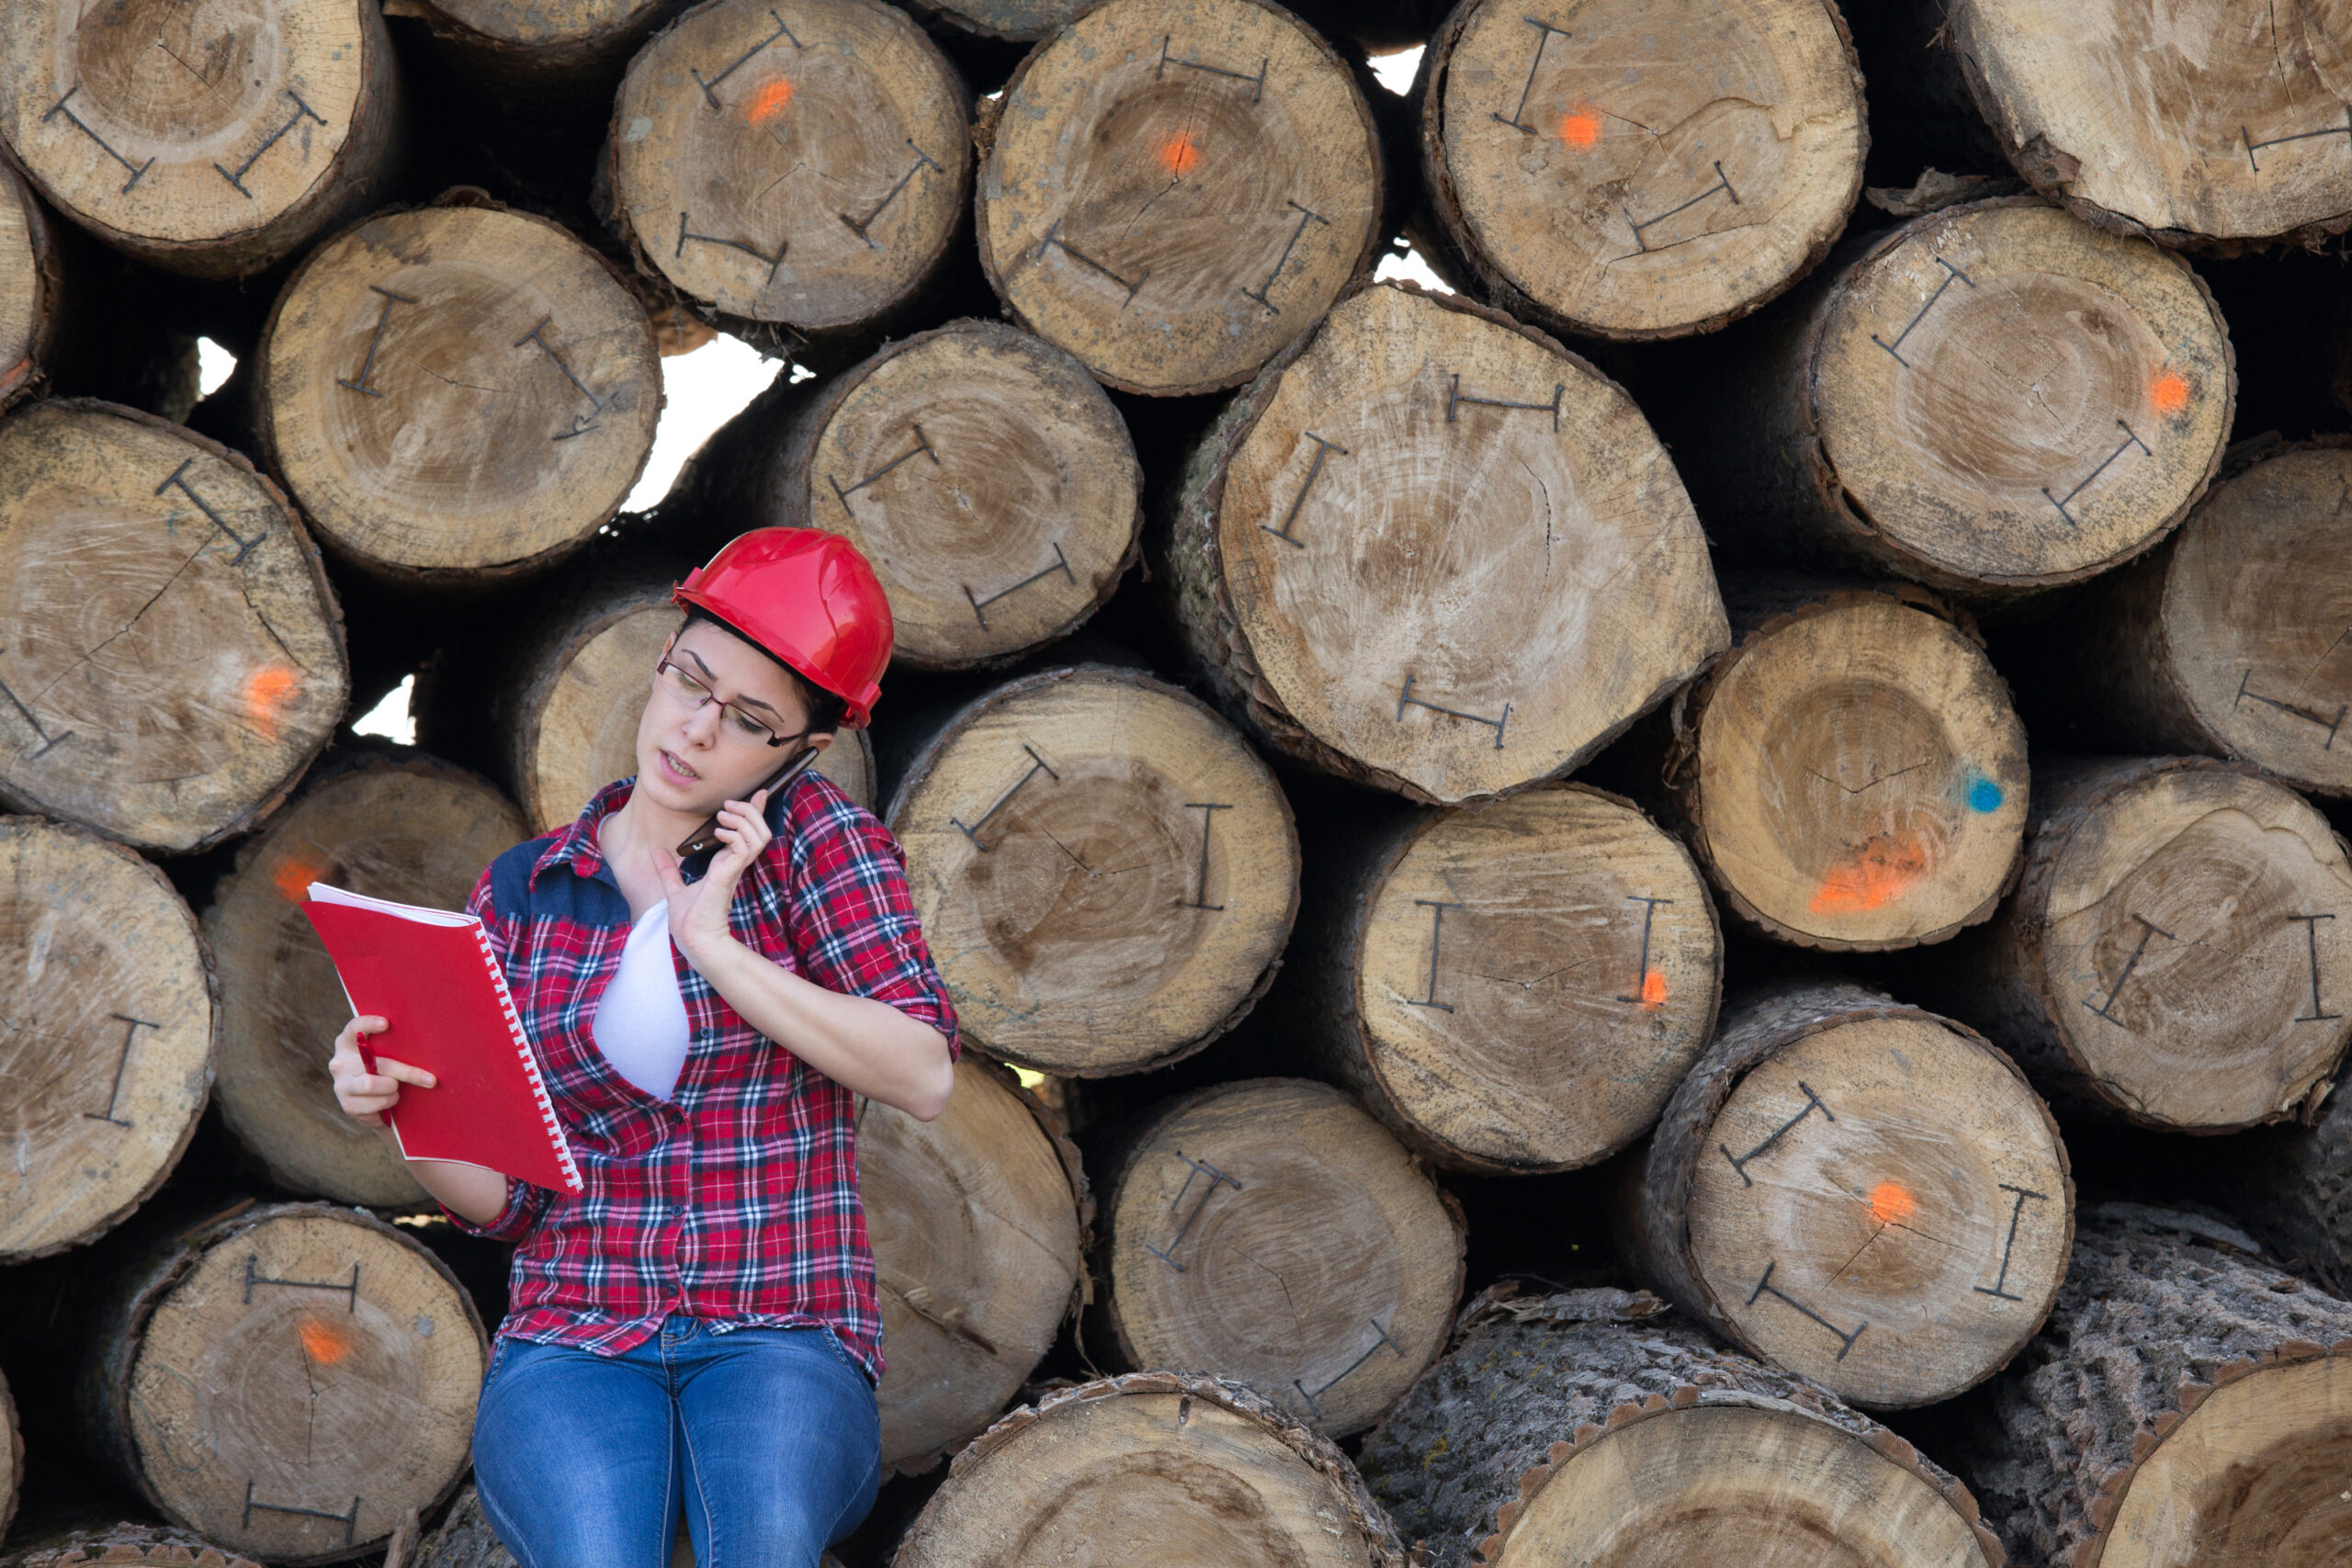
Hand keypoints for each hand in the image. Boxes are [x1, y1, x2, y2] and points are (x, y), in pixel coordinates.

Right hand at [329, 1014, 436, 1127]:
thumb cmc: (382, 1069)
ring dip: (393, 1091)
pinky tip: (389, 1100)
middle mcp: (340, 1063)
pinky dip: (388, 1102)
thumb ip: (389, 1046)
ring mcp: (342, 1085)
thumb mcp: (381, 1054)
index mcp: (348, 1043)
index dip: (368, 1024)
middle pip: (378, 1065)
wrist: (370, 1101)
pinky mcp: (348, 1105)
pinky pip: (376, 1104)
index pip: (354, 1028)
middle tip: (430, 1080)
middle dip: (408, 1073)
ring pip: (373, 1086)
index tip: (386, 1023)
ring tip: (397, 1090)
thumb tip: (425, 1044)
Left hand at [656, 785, 773, 966]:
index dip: (756, 811)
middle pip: (761, 829)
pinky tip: (717, 834)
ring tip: (722, 817)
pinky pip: (744, 847)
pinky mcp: (728, 876)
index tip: (758, 793)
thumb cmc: (689, 920)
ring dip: (743, 819)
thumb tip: (656, 852)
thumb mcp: (674, 887)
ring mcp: (734, 870)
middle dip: (750, 810)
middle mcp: (736, 865)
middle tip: (728, 806)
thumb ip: (668, 870)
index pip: (751, 833)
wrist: (691, 938)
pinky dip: (733, 835)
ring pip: (759, 835)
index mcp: (728, 865)